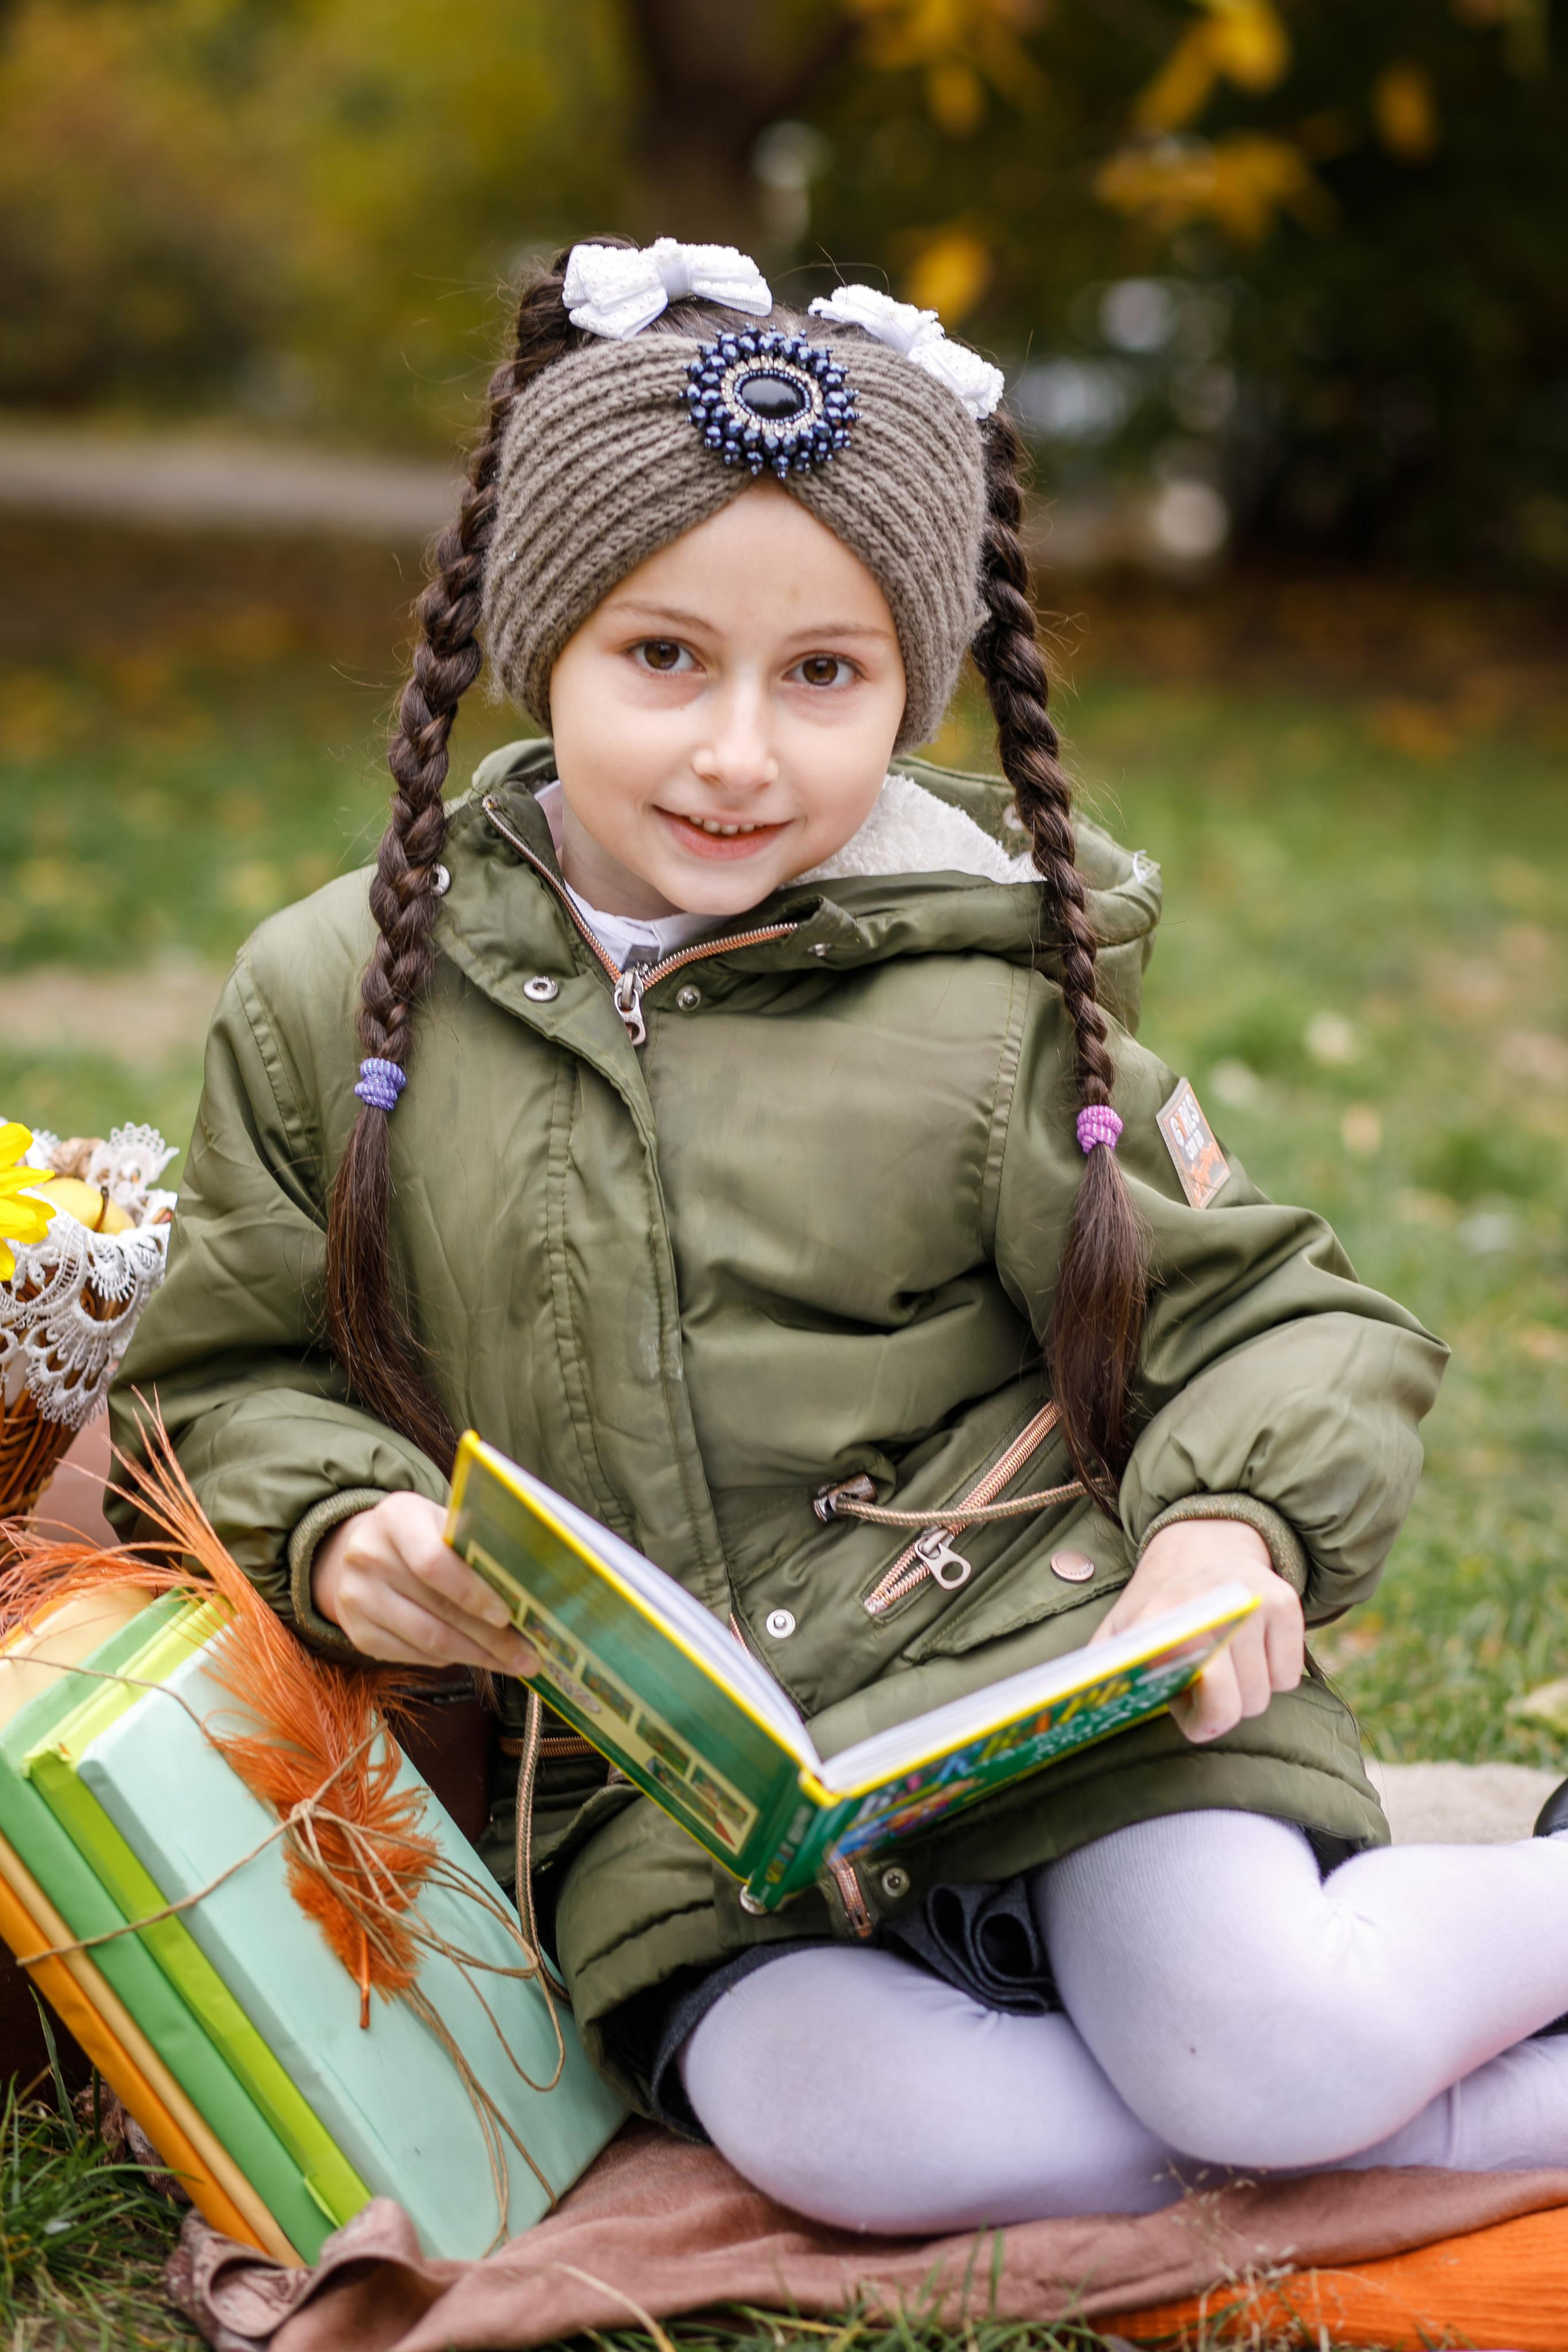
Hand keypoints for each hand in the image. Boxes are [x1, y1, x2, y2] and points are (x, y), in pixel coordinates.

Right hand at [311, 1492, 540, 1676]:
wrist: (358, 1550)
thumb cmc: (419, 1535)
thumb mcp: (441, 1521)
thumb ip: (473, 1543)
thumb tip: (526, 1584)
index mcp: (397, 1519)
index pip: (434, 1563)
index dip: (473, 1592)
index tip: (507, 1614)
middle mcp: (369, 1558)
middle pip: (438, 1608)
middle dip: (490, 1637)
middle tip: (528, 1655)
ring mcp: (358, 1599)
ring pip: (428, 1640)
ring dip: (477, 1656)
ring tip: (512, 1663)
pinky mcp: (359, 1634)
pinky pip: (415, 1656)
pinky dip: (451, 1659)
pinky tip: (475, 1657)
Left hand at [1089, 1518, 1303, 1743]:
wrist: (1199, 1542)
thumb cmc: (1156, 1604)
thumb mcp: (1119, 1631)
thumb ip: (1102, 1673)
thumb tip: (1076, 1712)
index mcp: (1163, 1620)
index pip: (1206, 1697)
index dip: (1199, 1718)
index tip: (1187, 1709)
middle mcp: (1214, 1606)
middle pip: (1239, 1707)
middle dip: (1219, 1710)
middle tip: (1199, 1683)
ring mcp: (1255, 1602)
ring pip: (1265, 1696)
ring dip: (1244, 1692)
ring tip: (1218, 1662)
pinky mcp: (1285, 1602)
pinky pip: (1289, 1677)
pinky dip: (1270, 1674)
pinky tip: (1246, 1648)